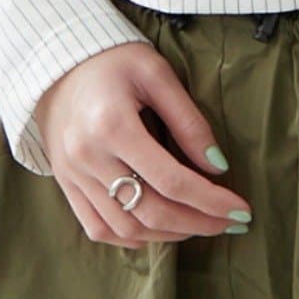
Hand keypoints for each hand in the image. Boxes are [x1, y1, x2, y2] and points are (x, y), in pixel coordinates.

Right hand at [34, 44, 255, 249]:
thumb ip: (188, 120)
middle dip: (197, 223)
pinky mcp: (66, 184)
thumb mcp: (157, 75)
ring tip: (199, 224)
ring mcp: (73, 175)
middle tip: (228, 222)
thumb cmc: (113, 60)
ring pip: (126, 227)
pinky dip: (131, 237)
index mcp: (112, 126)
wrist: (57, 62)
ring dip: (169, 234)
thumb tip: (218, 166)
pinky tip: (159, 229)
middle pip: (150, 211)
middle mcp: (88, 157)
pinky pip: (97, 228)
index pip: (171, 180)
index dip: (211, 201)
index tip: (241, 211)